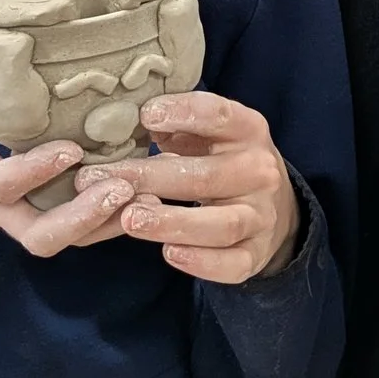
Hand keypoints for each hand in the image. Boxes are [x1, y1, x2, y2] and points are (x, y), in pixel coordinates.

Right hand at [0, 42, 130, 254]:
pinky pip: (78, 232)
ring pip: (67, 240)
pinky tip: (145, 194)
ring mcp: (21, 220)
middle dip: (84, 217)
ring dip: (108, 223)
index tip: (72, 149)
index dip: (36, 172)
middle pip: (43, 235)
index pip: (4, 185)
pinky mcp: (39, 218)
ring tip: (149, 192)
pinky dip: (111, 220)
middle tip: (125, 188)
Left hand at [77, 91, 300, 284]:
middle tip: (105, 180)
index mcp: (248, 131)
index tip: (145, 116)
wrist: (273, 205)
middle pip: (206, 176)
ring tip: (131, 220)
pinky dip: (203, 262)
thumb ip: (178, 127)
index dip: (183, 113)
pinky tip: (169, 253)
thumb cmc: (225, 161)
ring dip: (173, 223)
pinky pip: (233, 264)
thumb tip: (136, 126)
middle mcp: (260, 172)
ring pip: (221, 224)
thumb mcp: (210, 134)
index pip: (219, 115)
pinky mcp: (257, 253)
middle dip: (151, 179)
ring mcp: (261, 216)